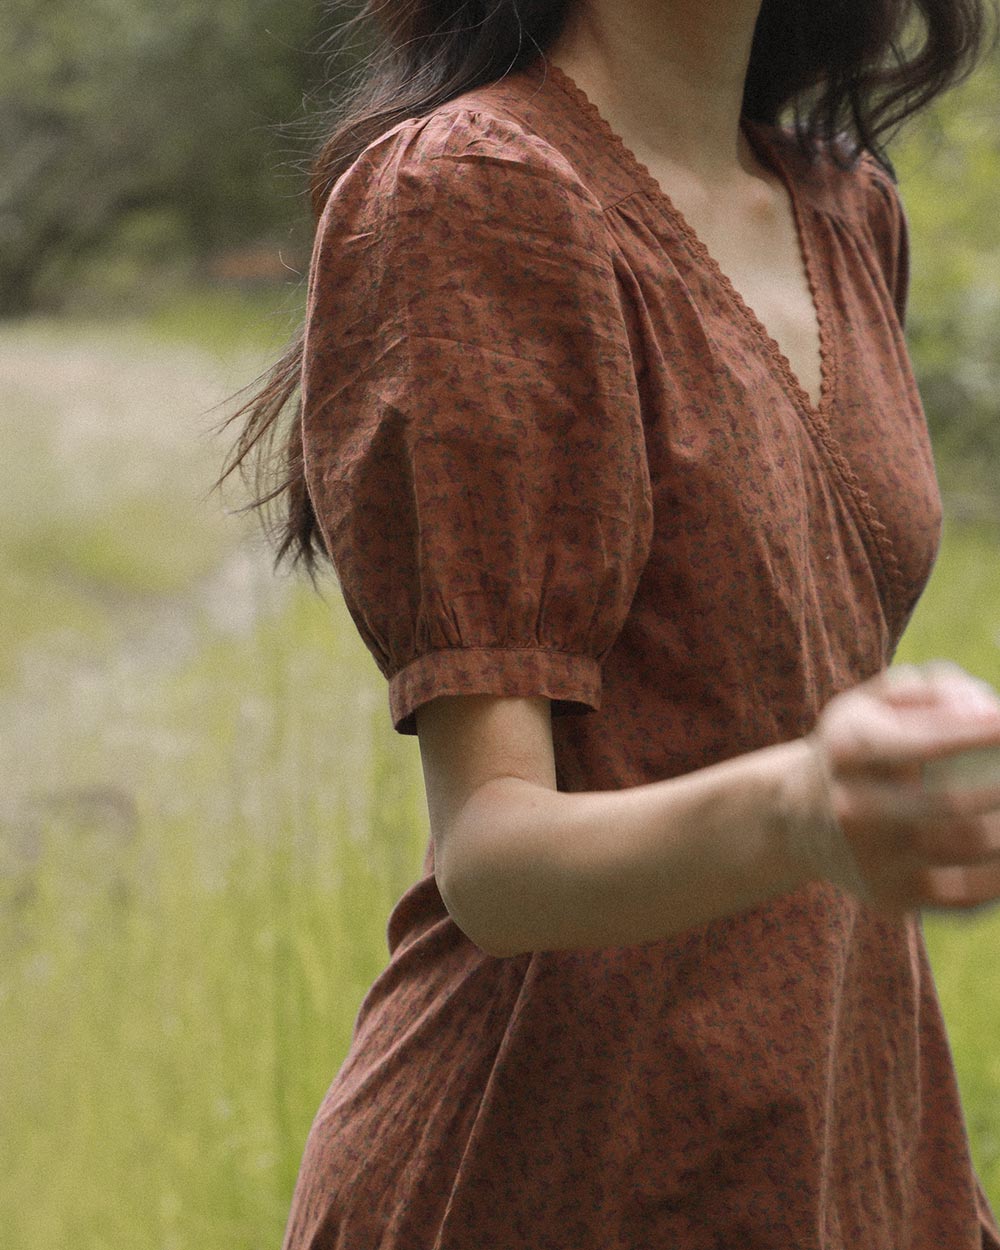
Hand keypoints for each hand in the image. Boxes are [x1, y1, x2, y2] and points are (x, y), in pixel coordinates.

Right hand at [797, 661, 999, 918]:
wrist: (798, 817)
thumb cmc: (860, 747)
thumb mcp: (875, 702)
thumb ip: (934, 689)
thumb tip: (988, 712)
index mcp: (847, 750)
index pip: (922, 742)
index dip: (976, 734)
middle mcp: (852, 808)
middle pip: (950, 805)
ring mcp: (870, 859)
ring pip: (969, 850)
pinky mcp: (889, 898)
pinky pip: (967, 896)